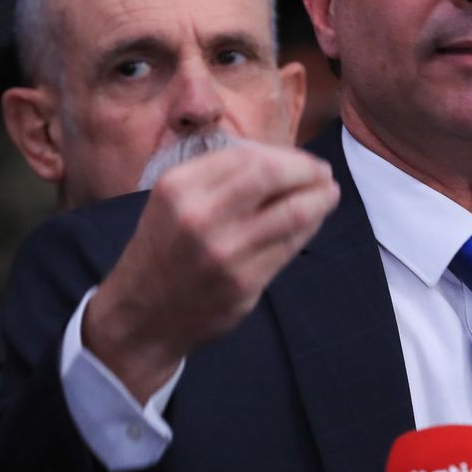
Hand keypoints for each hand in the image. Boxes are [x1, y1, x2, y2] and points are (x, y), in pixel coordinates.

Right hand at [82, 143, 339, 402]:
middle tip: (324, 174)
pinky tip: (313, 222)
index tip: (303, 161)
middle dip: (308, 170)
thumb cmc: (166, 249)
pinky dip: (309, 227)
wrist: (141, 315)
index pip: (249, 155)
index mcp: (179, 186)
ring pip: (292, 212)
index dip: (287, 155)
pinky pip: (290, 246)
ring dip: (320, 199)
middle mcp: (199, 215)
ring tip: (330, 194)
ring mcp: (223, 251)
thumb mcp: (175, 202)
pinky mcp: (243, 282)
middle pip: (273, 174)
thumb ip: (222, 178)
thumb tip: (284, 160)